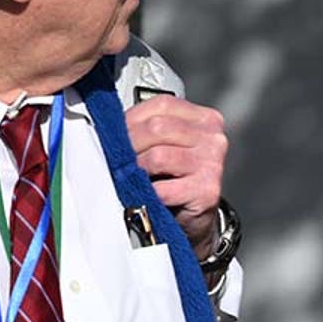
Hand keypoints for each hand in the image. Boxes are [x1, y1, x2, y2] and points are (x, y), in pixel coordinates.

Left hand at [124, 95, 227, 250]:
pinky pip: (162, 189)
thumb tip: (109, 124)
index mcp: (204, 119)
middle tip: (118, 159)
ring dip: (137, 171)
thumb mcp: (164, 143)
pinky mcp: (206, 190)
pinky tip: (147, 195)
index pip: (162, 106)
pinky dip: (147, 193)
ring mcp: (212, 164)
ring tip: (134, 178)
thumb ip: (146, 126)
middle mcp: (213, 138)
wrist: (191, 215)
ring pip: (158, 156)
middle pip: (158, 128)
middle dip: (130, 144)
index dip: (133, 120)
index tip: (118, 135)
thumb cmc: (173, 176)